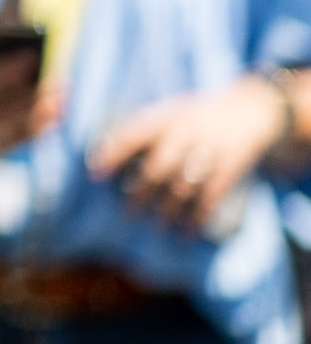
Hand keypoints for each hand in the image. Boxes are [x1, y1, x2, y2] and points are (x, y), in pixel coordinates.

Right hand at [0, 53, 61, 194]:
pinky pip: (17, 143)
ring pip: (16, 128)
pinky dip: (35, 131)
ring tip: (62, 101)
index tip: (33, 56)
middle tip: (61, 82)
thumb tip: (19, 66)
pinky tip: (51, 120)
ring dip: (42, 115)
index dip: (11, 70)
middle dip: (37, 96)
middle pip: (8, 108)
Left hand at [94, 75, 293, 230]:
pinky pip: (210, 197)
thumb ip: (146, 128)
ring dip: (167, 210)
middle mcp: (185, 134)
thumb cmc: (197, 115)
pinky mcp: (228, 169)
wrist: (248, 112)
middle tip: (127, 214)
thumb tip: (107, 149)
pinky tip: (187, 232)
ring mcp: (208, 152)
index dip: (112, 153)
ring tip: (156, 227)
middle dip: (140, 193)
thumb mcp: (171, 111)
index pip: (132, 134)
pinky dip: (197, 217)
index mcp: (166, 117)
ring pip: (182, 186)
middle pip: (157, 168)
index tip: (95, 173)